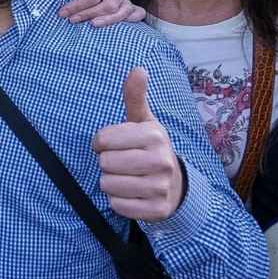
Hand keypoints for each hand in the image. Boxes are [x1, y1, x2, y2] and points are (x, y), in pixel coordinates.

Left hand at [60, 0, 145, 25]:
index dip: (77, 6)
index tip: (63, 13)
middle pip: (108, 5)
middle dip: (89, 14)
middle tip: (72, 20)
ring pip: (123, 11)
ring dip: (107, 20)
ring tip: (92, 25)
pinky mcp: (127, 5)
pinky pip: (137, 12)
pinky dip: (133, 19)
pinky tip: (123, 26)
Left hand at [93, 68, 184, 220]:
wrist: (176, 185)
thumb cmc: (151, 148)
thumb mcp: (144, 121)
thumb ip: (135, 96)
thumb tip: (138, 69)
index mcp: (154, 135)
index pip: (103, 139)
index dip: (101, 143)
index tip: (113, 144)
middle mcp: (161, 160)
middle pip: (105, 162)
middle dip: (107, 163)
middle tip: (122, 163)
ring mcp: (160, 187)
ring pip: (108, 185)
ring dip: (111, 182)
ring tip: (127, 178)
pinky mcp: (156, 210)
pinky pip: (117, 205)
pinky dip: (118, 201)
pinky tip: (131, 194)